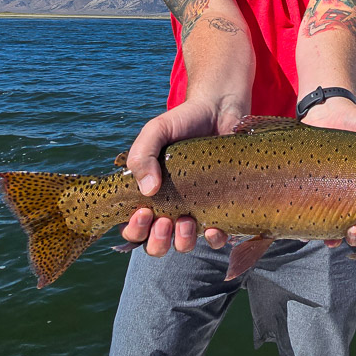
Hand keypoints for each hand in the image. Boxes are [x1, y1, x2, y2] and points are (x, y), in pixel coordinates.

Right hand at [121, 98, 236, 254]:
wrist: (222, 110)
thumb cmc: (184, 121)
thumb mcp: (156, 131)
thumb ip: (142, 155)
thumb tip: (147, 191)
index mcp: (149, 194)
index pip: (133, 227)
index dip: (134, 229)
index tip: (144, 211)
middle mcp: (170, 207)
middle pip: (155, 244)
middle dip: (156, 241)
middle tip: (164, 221)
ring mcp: (197, 209)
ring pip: (183, 245)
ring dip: (182, 242)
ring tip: (187, 221)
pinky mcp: (222, 208)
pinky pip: (217, 238)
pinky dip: (214, 239)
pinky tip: (213, 228)